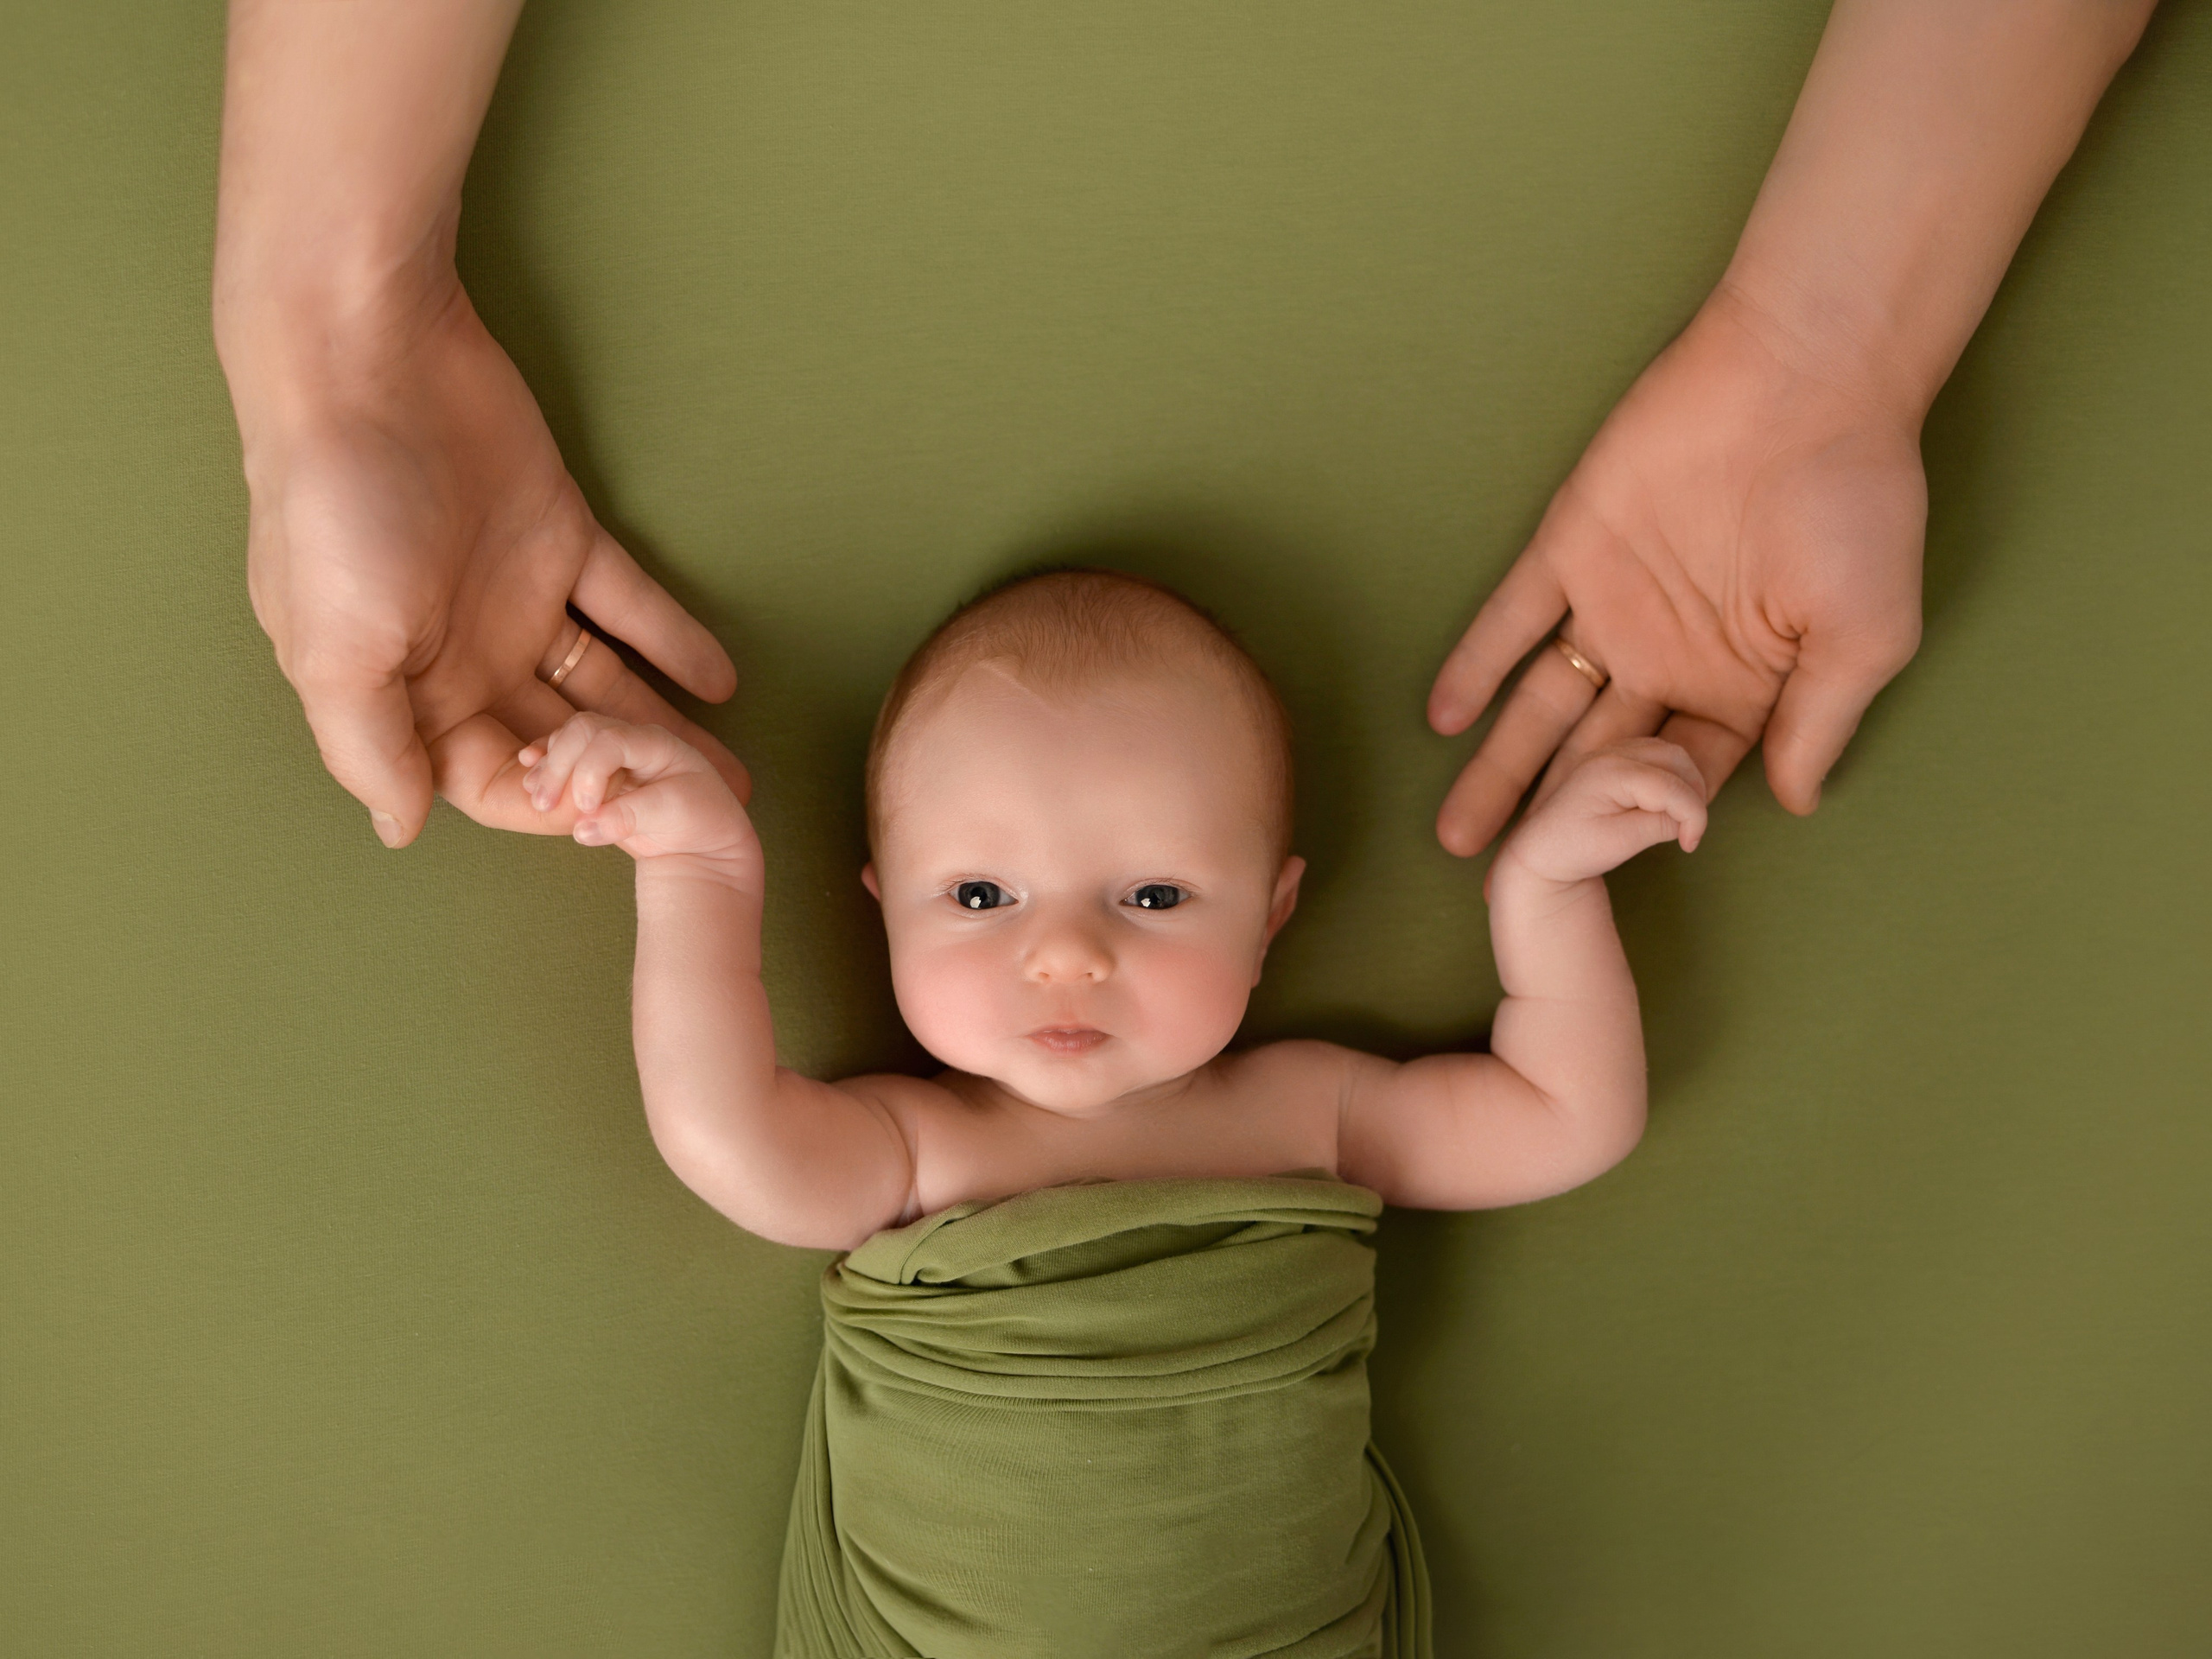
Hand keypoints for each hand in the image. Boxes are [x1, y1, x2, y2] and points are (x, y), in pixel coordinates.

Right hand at [228, 279, 747, 848]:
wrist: (362, 363)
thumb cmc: (331, 511)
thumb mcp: (334, 650)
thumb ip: (370, 746)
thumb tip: (400, 830)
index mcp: (405, 690)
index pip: (491, 779)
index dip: (551, 806)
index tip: (617, 829)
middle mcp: (465, 656)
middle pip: (561, 739)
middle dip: (626, 781)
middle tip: (705, 821)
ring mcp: (519, 598)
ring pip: (604, 682)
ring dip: (665, 726)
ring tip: (732, 774)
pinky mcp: (562, 539)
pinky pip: (629, 606)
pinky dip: (675, 641)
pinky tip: (722, 682)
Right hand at [518, 712, 758, 870]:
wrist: (701, 838)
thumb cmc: (699, 821)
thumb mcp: (671, 817)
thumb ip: (628, 818)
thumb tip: (583, 829)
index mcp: (656, 742)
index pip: (610, 740)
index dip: (589, 771)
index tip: (587, 809)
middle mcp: (630, 739)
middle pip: (583, 730)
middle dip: (559, 763)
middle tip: (545, 804)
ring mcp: (611, 752)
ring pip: (567, 740)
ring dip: (546, 766)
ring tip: (534, 797)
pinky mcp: (594, 770)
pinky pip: (562, 757)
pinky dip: (544, 765)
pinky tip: (526, 774)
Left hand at [1428, 287, 1924, 855]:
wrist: (1808, 379)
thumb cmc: (1856, 505)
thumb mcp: (1863, 634)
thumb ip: (1817, 722)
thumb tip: (1790, 806)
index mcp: (1742, 687)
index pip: (1676, 779)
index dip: (1638, 831)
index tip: (1598, 890)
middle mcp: (1671, 658)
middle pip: (1594, 761)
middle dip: (1550, 824)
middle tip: (1500, 893)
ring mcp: (1616, 606)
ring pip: (1544, 706)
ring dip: (1500, 768)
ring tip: (1456, 834)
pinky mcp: (1572, 549)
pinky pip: (1512, 619)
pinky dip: (1477, 665)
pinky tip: (1444, 720)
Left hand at [1492, 738, 1707, 890]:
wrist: (1542, 851)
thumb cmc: (1575, 849)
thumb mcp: (1621, 843)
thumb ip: (1661, 824)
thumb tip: (1691, 817)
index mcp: (1610, 772)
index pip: (1671, 785)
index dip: (1693, 815)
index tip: (1690, 845)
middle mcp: (1610, 753)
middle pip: (1676, 758)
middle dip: (1692, 793)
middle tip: (1690, 830)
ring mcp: (1611, 751)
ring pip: (1669, 753)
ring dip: (1685, 782)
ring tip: (1681, 819)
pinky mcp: (1614, 758)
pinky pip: (1656, 756)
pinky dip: (1671, 776)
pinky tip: (1666, 806)